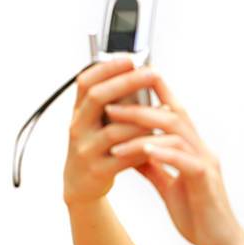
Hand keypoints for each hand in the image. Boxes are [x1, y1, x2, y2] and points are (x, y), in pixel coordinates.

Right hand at [63, 59, 157, 205]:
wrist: (82, 186)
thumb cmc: (97, 148)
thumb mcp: (98, 122)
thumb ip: (115, 103)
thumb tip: (142, 76)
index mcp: (79, 112)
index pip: (86, 82)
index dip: (107, 67)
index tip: (131, 58)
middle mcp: (78, 128)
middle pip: (98, 98)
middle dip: (127, 82)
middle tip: (151, 73)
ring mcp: (85, 150)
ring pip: (115, 130)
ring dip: (142, 119)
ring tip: (166, 110)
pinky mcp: (98, 171)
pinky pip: (125, 156)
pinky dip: (145, 146)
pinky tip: (160, 140)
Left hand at [103, 77, 243, 244]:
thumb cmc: (199, 216)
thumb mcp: (170, 188)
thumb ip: (155, 168)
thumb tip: (132, 151)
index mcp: (194, 151)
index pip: (176, 115)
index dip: (157, 95)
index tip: (129, 83)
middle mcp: (202, 151)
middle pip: (174, 115)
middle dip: (141, 106)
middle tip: (110, 104)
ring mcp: (206, 164)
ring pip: (176, 132)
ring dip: (143, 126)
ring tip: (114, 126)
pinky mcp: (205, 181)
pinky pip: (183, 159)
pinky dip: (161, 151)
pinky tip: (140, 149)